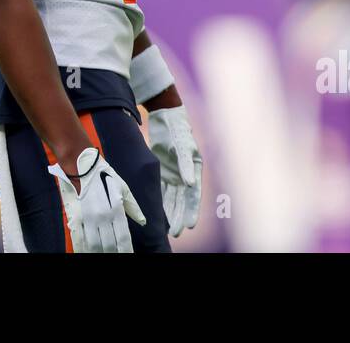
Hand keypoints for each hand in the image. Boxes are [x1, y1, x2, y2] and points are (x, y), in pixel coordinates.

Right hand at [48, 147, 145, 252]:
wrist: (82, 164)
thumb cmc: (105, 175)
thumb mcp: (123, 188)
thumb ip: (133, 207)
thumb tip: (143, 221)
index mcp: (116, 210)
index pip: (123, 239)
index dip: (126, 251)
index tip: (128, 256)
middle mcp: (103, 216)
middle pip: (109, 245)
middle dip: (112, 254)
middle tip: (115, 256)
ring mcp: (87, 218)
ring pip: (94, 245)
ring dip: (98, 253)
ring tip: (103, 256)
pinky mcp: (75, 216)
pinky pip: (78, 239)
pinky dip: (82, 249)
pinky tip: (86, 253)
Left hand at [148, 106, 201, 236]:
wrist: (165, 117)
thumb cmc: (178, 130)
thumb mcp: (182, 146)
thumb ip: (185, 165)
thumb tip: (190, 184)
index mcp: (194, 169)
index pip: (194, 195)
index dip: (192, 210)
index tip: (190, 225)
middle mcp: (184, 175)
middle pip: (182, 200)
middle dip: (179, 216)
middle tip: (176, 232)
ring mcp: (172, 174)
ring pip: (171, 197)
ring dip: (169, 212)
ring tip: (167, 228)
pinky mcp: (161, 170)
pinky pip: (160, 188)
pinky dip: (158, 199)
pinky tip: (155, 211)